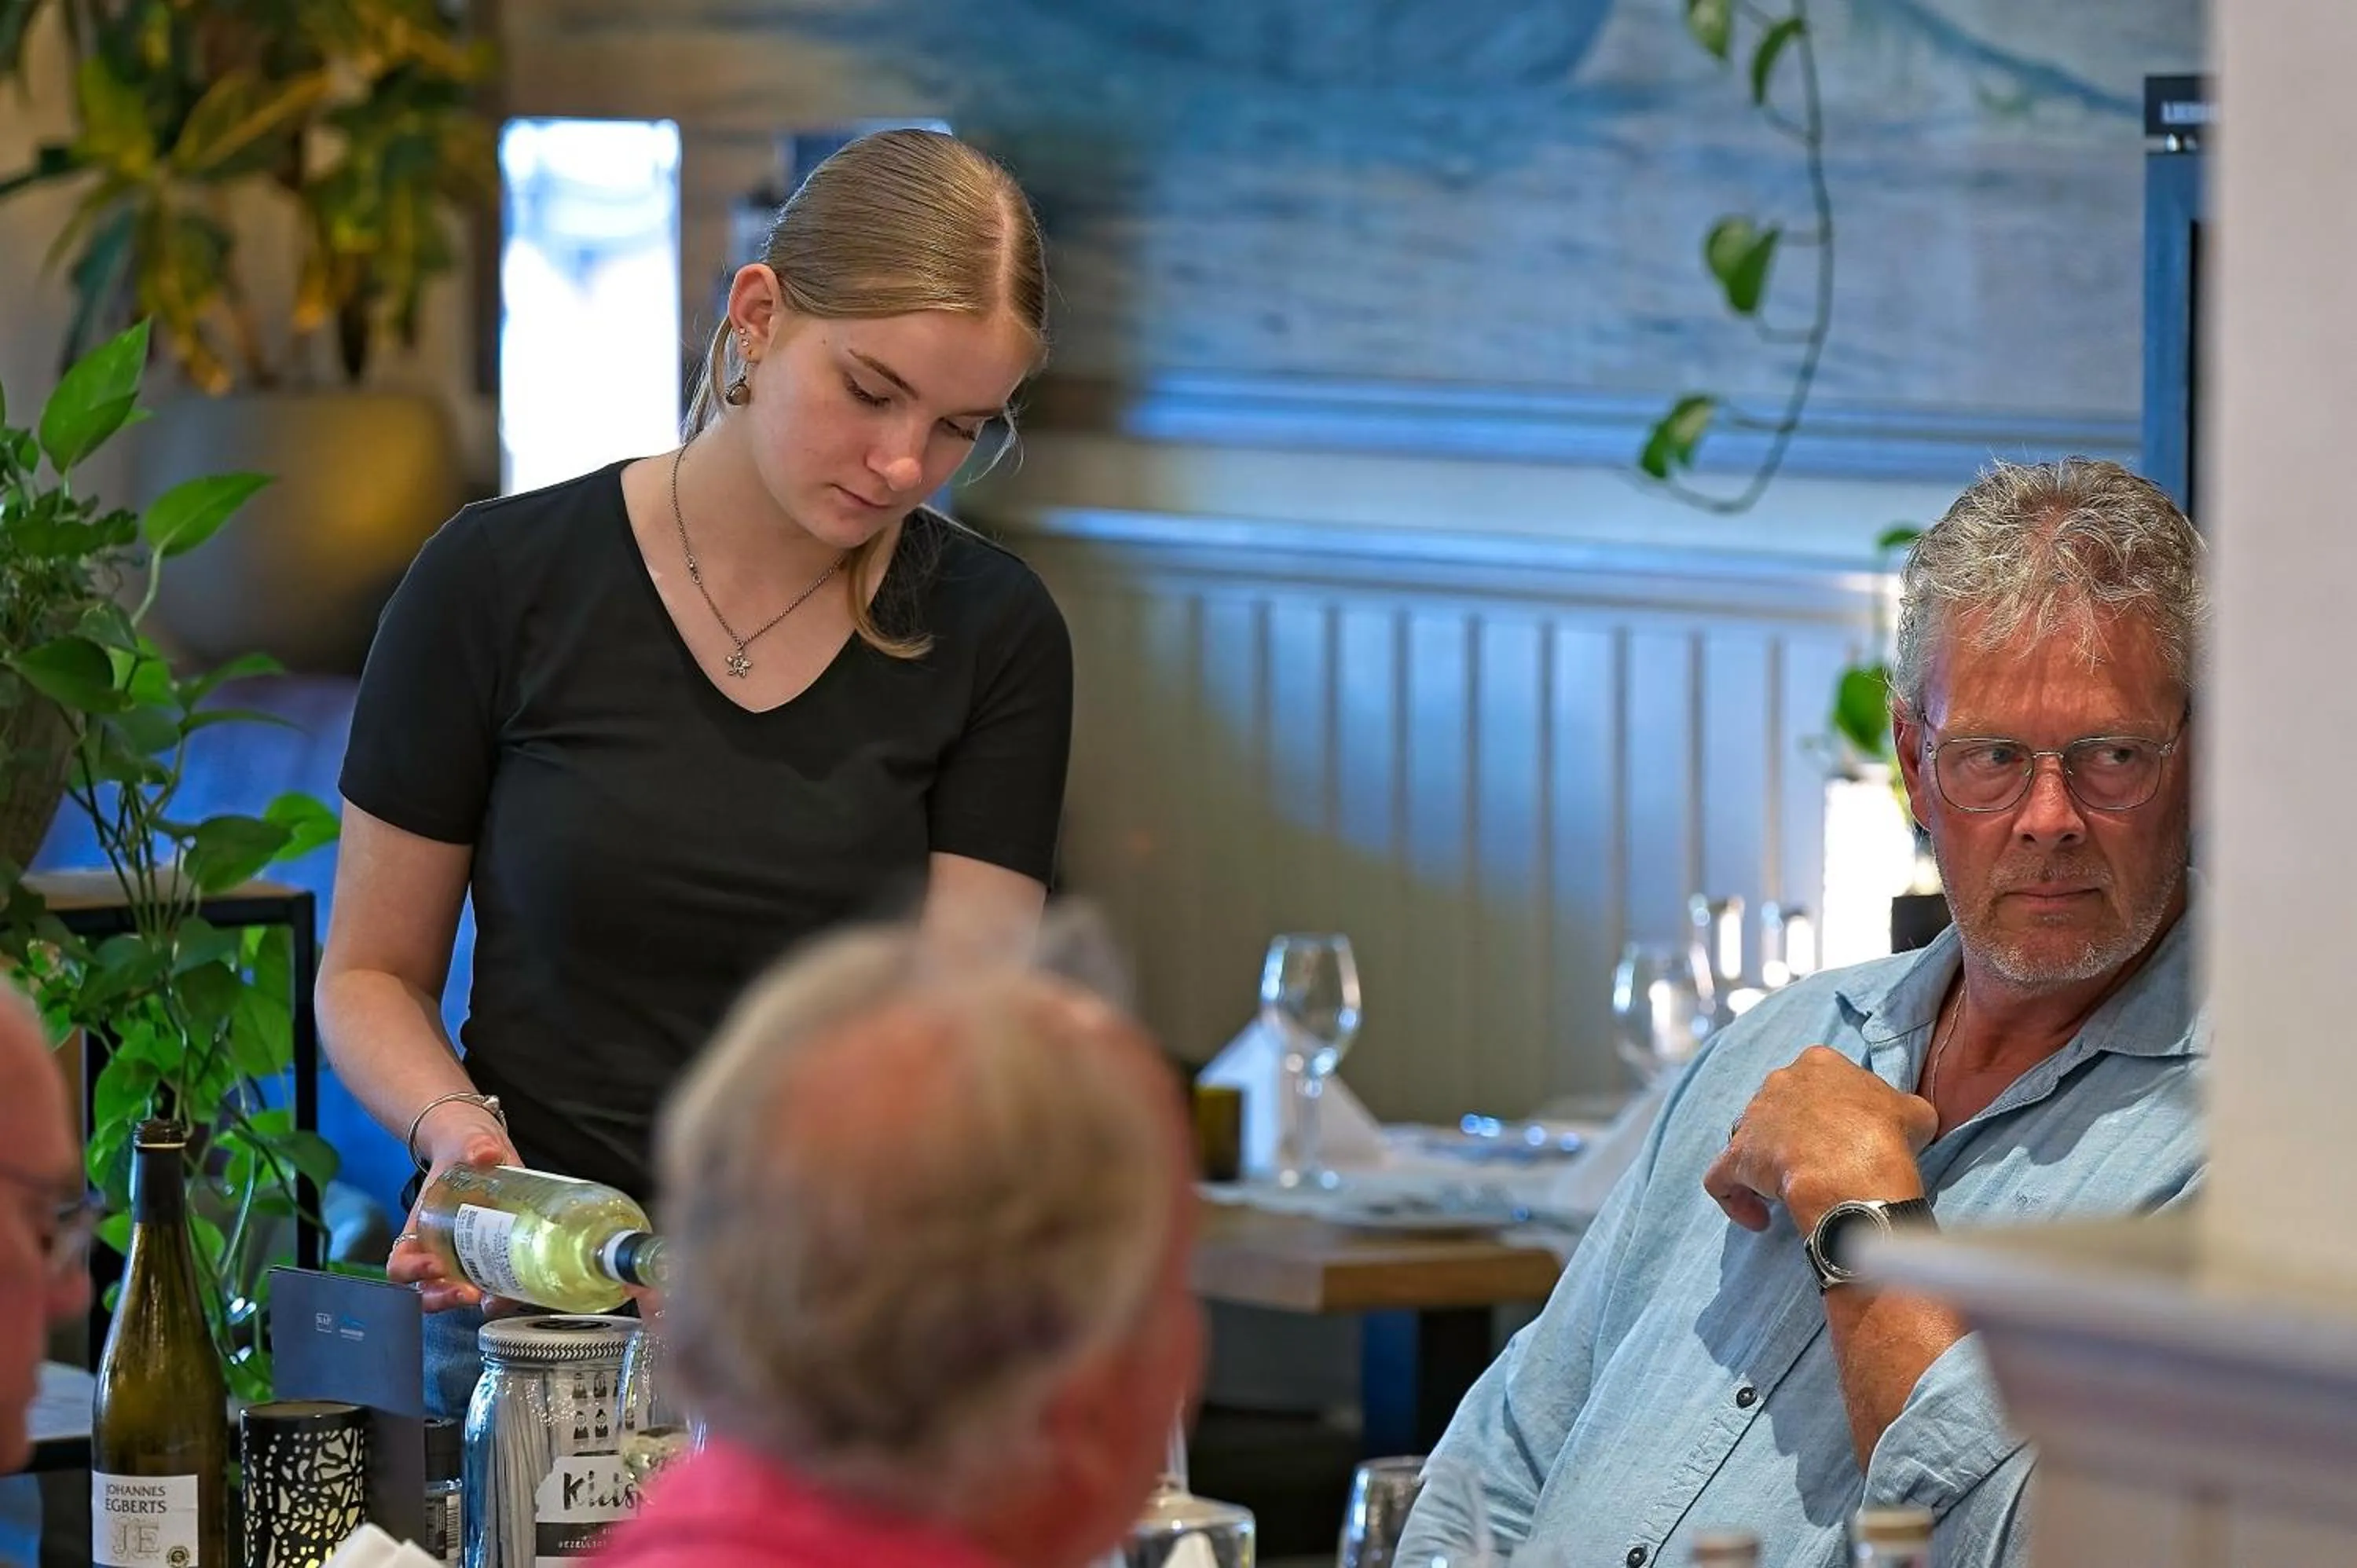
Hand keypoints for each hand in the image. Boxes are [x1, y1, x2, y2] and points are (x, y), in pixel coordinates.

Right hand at [388, 1107, 522, 1314]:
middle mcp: (438, 1250)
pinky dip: (503, 1293)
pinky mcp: (495, 1257)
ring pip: (460, 1293)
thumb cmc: (465, 1148)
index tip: (433, 1265)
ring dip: (476, 1302)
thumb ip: (473, 1145)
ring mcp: (466, 1257)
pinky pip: (493, 1284)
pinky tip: (520, 1289)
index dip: (410, 1271)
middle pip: (427, 1290)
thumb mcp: (466, 1143)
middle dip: (443, 1297)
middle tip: (468, 1294)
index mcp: (420, 1228)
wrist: (485, 1149)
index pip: (400, 1263)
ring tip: (495, 1299)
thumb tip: (484, 1152)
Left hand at [1702, 1045, 1937, 1235]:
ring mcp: (1752, 1118)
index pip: (1817, 1083)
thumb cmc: (1889, 1138)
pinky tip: (1759, 1219)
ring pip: (1748, 1139)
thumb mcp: (1913, 1112)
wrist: (1856, 1171)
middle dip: (1792, 1137)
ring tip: (1786, 1194)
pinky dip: (1734, 1198)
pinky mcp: (1737, 1156)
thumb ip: (1899, 1108)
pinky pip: (1721, 1178)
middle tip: (1815, 1167)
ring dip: (1763, 1166)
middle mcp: (1778, 1082)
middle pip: (1778, 1108)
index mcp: (1819, 1063)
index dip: (1828, 1112)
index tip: (1842, 1139)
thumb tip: (1900, 1118)